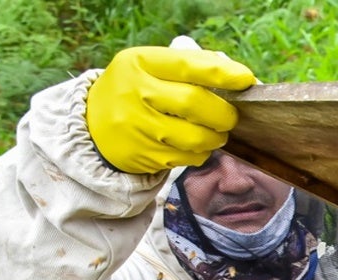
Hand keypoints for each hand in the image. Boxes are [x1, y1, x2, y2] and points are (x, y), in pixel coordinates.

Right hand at [86, 46, 255, 173]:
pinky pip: (187, 158)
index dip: (222, 73)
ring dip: (216, 137)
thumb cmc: (135, 90)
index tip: (245, 80)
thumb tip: (237, 77)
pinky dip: (201, 153)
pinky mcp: (144, 156)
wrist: (92, 125)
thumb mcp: (149, 67)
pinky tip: (195, 146)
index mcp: (139, 63)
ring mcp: (138, 127)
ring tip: (216, 132)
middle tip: (231, 116)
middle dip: (224, 113)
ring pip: (195, 137)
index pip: (188, 65)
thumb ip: (188, 65)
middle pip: (195, 103)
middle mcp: (135, 93)